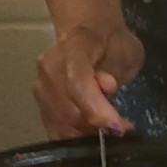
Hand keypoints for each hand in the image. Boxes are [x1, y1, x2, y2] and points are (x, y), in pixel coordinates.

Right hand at [34, 19, 144, 138]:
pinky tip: (94, 129)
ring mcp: (41, 86)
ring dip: (88, 135)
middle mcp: (49, 67)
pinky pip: (57, 129)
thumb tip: (106, 87)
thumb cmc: (111, 41)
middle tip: (122, 128)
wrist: (87, 30)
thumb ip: (115, 69)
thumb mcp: (126, 49)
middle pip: (69, 112)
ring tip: (110, 128)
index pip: (78, 83)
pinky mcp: (40, 103)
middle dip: (98, 128)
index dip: (96, 109)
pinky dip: (77, 136)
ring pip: (62, 127)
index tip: (117, 127)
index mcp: (73, 47)